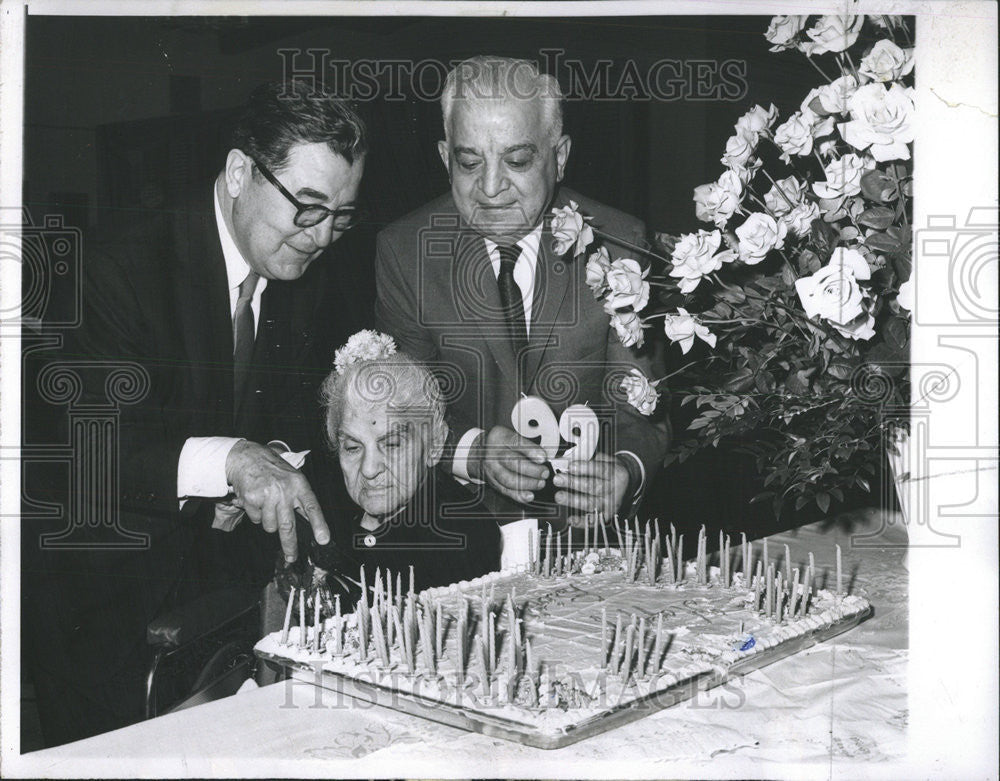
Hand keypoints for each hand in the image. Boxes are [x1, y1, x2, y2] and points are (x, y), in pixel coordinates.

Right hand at [225, 440, 328, 562]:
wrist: (247, 457)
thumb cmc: (273, 471)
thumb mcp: (292, 479)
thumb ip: (300, 499)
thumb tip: (310, 525)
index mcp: (299, 484)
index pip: (312, 507)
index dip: (319, 524)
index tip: (323, 540)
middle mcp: (285, 490)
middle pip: (288, 525)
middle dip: (290, 545)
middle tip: (292, 557)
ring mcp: (268, 495)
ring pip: (270, 526)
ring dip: (268, 521)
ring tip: (266, 504)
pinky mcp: (252, 498)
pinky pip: (256, 519)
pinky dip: (255, 514)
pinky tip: (256, 500)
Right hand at [472, 425, 549, 504]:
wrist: (481, 451)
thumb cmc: (502, 443)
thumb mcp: (512, 435)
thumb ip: (527, 444)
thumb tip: (546, 456)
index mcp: (500, 437)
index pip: (516, 442)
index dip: (531, 451)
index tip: (543, 458)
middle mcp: (493, 453)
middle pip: (512, 462)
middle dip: (532, 470)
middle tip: (544, 473)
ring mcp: (492, 469)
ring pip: (509, 479)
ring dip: (528, 483)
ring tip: (540, 483)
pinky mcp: (493, 482)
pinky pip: (506, 491)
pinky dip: (519, 495)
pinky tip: (529, 495)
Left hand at [552, 452, 629, 527]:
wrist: (627, 484)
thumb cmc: (610, 470)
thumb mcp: (605, 460)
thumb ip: (589, 460)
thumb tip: (568, 461)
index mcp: (616, 473)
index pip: (601, 470)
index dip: (585, 468)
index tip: (570, 466)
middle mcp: (615, 490)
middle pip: (594, 487)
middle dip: (573, 483)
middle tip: (558, 479)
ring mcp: (611, 504)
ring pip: (591, 504)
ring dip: (573, 501)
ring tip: (559, 496)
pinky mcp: (606, 516)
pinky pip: (593, 521)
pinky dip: (581, 522)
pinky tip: (571, 519)